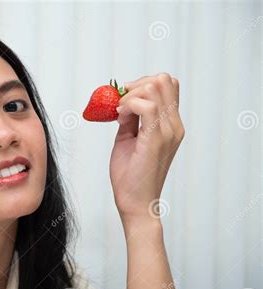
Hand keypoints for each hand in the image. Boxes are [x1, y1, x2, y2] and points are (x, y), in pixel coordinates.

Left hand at [109, 73, 183, 225]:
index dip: (143, 85)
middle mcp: (174, 125)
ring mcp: (168, 131)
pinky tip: (119, 119)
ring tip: (120, 114)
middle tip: (121, 105)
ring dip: (131, 95)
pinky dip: (128, 105)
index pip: (168, 85)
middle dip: (136, 85)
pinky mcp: (156, 139)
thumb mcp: (129, 139)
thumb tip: (122, 102)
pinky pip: (146, 106)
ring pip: (155, 87)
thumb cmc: (130, 175)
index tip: (124, 100)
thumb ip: (130, 119)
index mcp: (171, 125)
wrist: (135, 202)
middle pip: (164, 80)